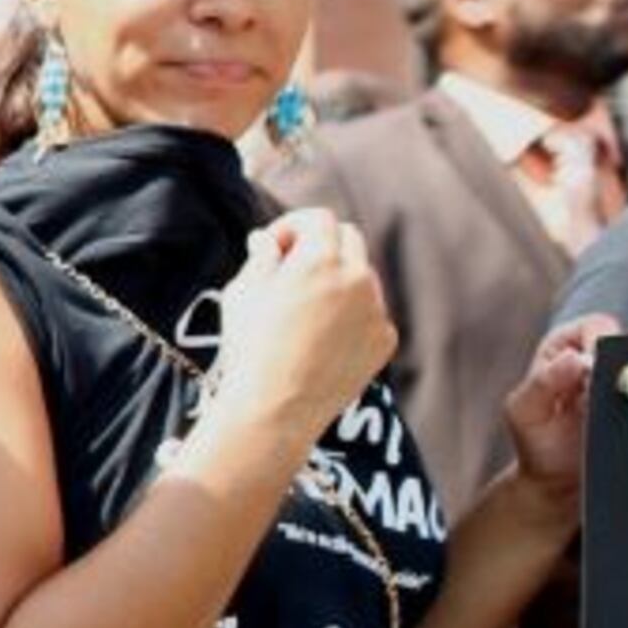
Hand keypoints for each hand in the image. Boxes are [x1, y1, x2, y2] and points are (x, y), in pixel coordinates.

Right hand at [208, 208, 395, 434]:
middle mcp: (357, 277)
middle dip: (321, 246)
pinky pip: (371, 312)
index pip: (319, 218)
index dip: (293, 226)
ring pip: (363, 276)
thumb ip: (261, 257)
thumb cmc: (250, 347)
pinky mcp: (385, 340)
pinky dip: (351, 314)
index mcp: (320, 258)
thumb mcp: (242, 291)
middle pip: (349, 238)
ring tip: (307, 310)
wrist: (275, 409)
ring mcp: (376, 310)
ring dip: (339, 278)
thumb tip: (268, 242)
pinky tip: (322, 339)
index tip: (276, 247)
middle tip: (293, 270)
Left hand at [501, 314, 611, 500]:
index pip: (596, 325)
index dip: (600, 344)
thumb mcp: (525, 413)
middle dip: (625, 369)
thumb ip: (542, 384)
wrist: (560, 484)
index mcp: (564, 347)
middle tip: (612, 398)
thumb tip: (575, 358)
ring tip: (620, 416)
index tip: (596, 371)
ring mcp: (622, 383)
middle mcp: (597, 359)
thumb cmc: (537, 443)